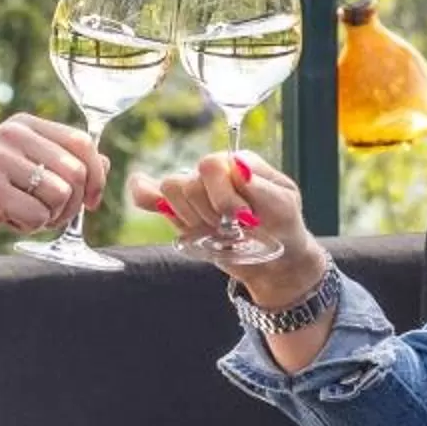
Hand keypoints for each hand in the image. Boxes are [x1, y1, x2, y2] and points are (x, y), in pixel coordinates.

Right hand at [0, 115, 103, 261]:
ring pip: (61, 195)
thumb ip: (59, 161)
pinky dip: (29, 227)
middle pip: (76, 172)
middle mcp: (11, 135)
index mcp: (22, 125)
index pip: (82, 142)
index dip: (96, 176)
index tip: (91, 201)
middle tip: (51, 216)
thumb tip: (104, 162)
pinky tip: (5, 220)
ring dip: (51, 217)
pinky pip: (38, 215)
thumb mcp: (20, 168)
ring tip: (24, 215)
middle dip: (73, 204)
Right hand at [129, 152, 325, 301]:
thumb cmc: (284, 229)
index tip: (246, 219)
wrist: (277, 263)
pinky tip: (142, 191)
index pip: (211, 166)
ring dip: (194, 219)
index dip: (224, 196)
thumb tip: (237, 166)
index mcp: (238, 162)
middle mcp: (214, 173)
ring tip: (218, 231)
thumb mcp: (284, 207)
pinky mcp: (182, 215)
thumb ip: (261, 186)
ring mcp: (196, 193)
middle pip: (188, 182)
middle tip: (235, 229)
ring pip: (171, 192)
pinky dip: (145, 195)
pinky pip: (151, 196)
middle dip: (210, 212)